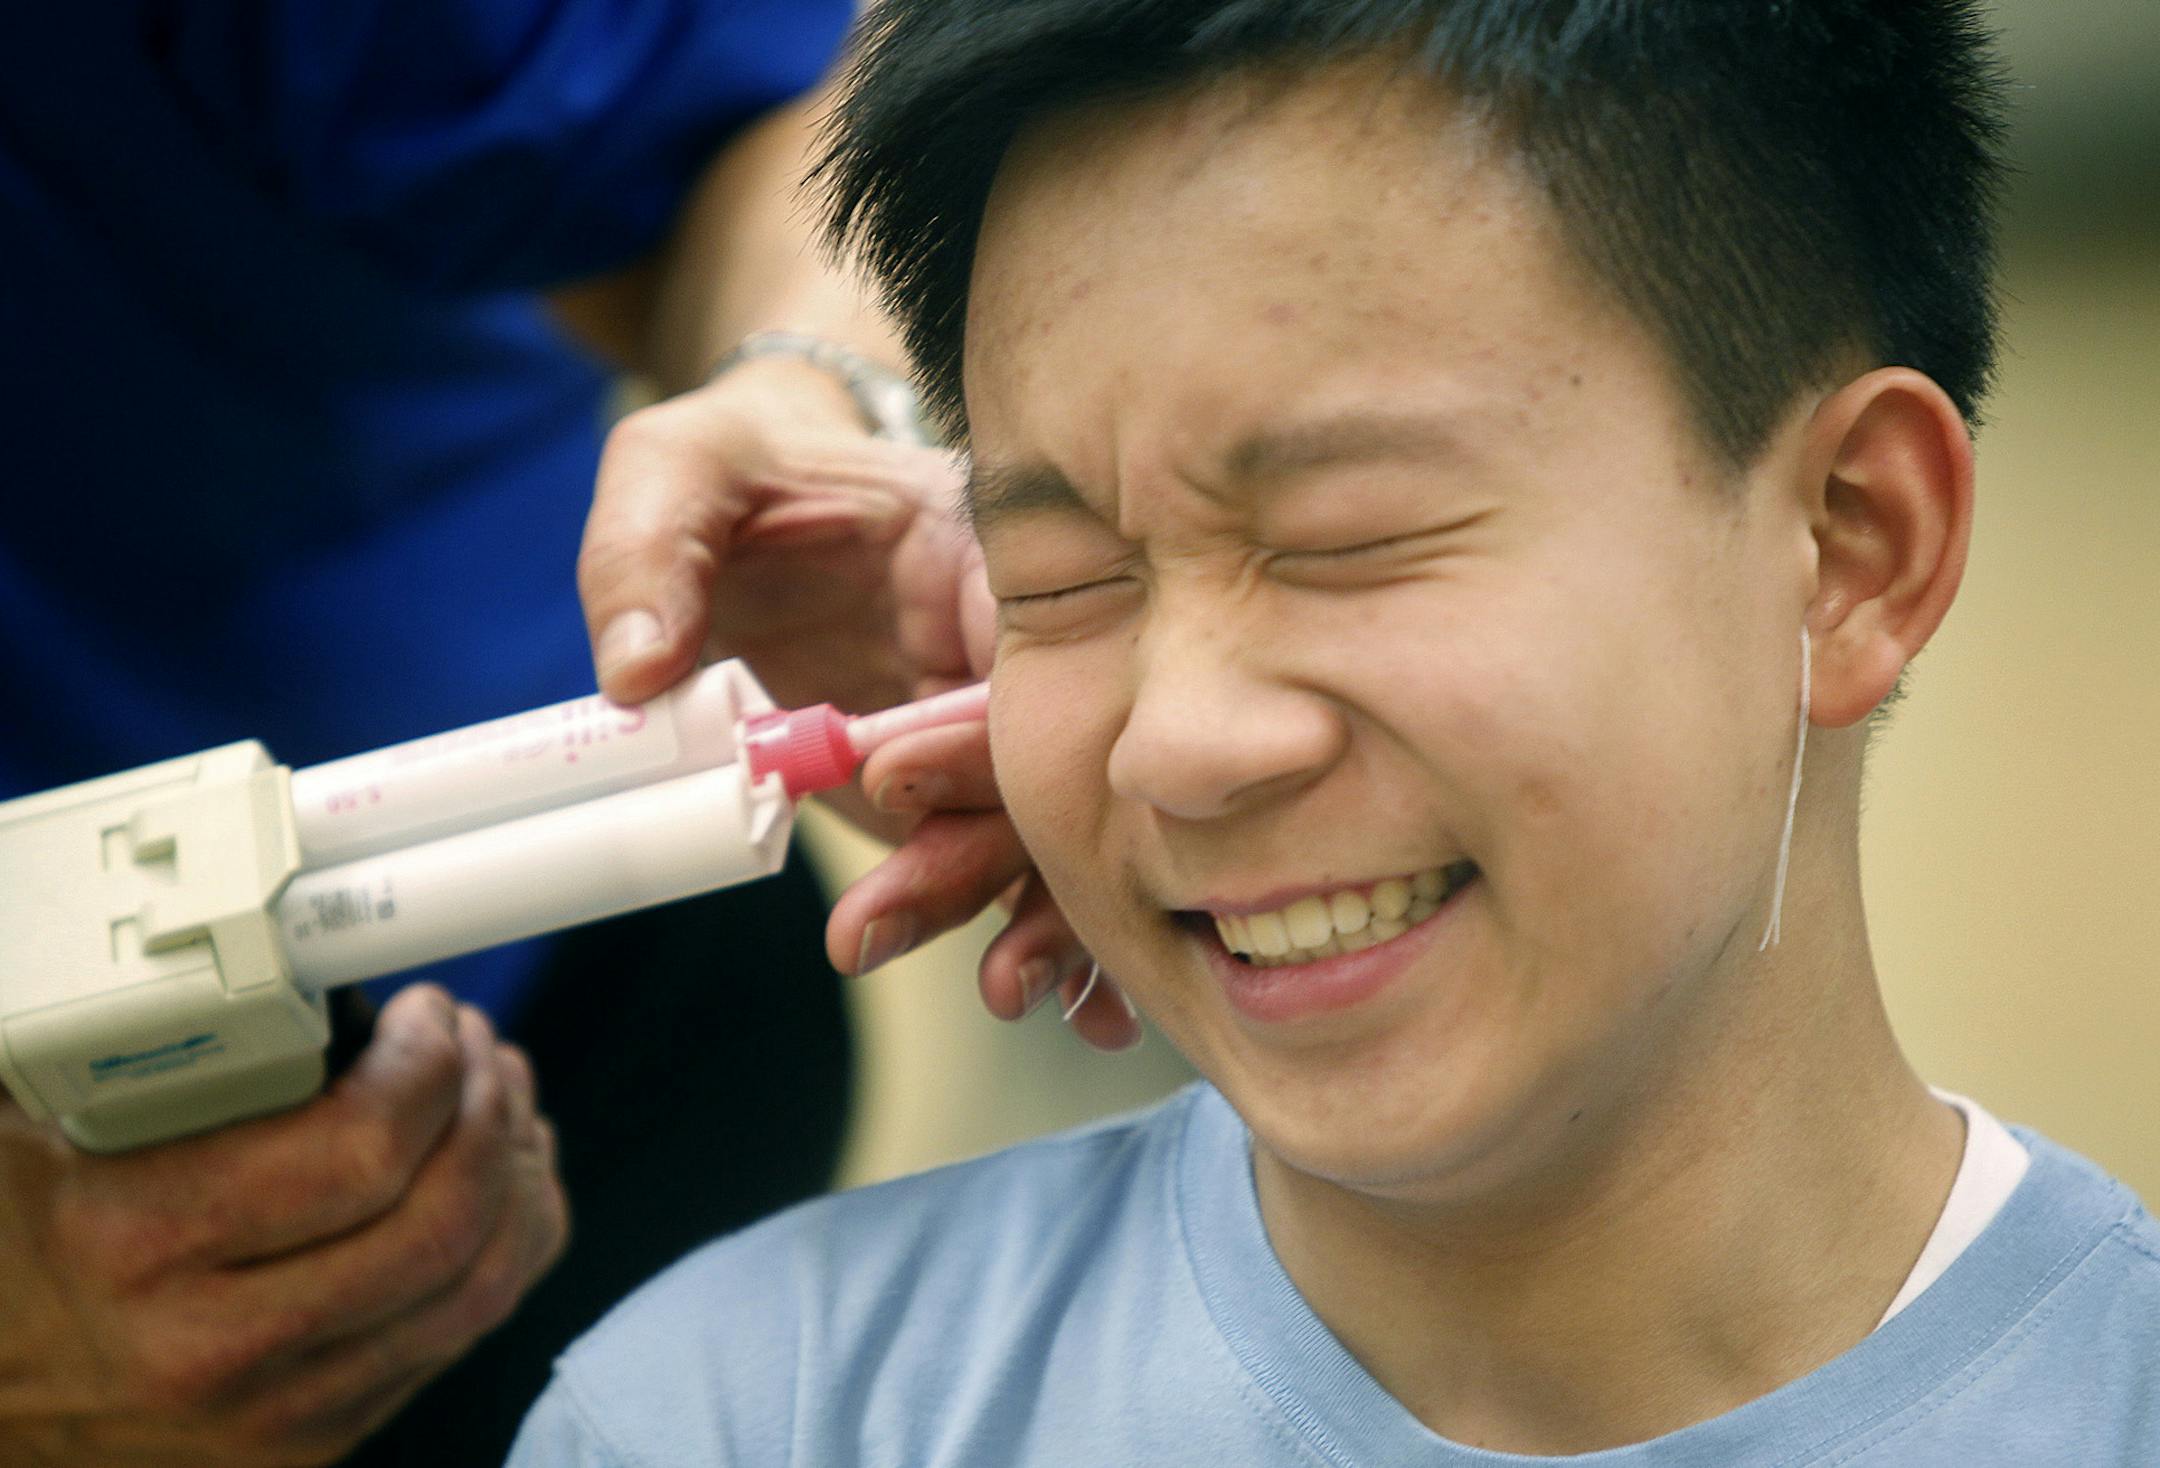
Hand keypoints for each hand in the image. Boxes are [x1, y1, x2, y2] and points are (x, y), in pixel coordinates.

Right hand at [0, 984, 566, 1466]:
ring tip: (499, 1095)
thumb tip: (304, 955)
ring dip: (515, 1172)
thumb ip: (171, 1041)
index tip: (429, 1014)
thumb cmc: (18, 1224)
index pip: (363, 1151)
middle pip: (443, 1222)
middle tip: (476, 1043)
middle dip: (488, 1107)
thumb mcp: (58, 1115)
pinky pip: (464, 1332)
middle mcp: (215, 1345)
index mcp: (143, 1239)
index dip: (431, 1064)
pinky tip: (497, 1171)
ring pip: (478, 1287)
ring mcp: (279, 1410)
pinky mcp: (319, 1438)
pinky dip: (510, 1239)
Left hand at [576, 360, 1137, 1046]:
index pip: (1015, 646)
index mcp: (968, 551)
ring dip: (1031, 918)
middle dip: (981, 853)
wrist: (760, 502)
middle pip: (1039, 757)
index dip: (968, 725)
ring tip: (999, 991)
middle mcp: (1002, 645)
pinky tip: (1086, 1018)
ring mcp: (985, 727)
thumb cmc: (734, 469)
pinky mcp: (959, 789)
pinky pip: (1018, 863)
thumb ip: (649, 550)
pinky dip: (1056, 937)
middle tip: (870, 924)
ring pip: (1043, 828)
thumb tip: (635, 677)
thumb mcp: (676, 468)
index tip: (882, 774)